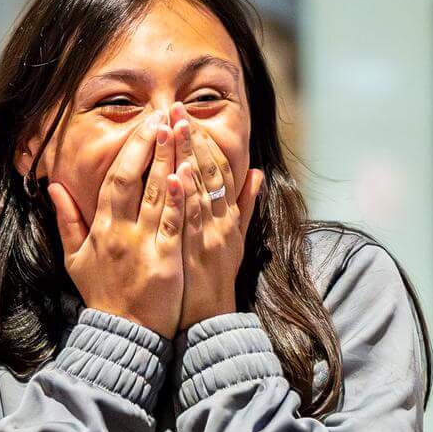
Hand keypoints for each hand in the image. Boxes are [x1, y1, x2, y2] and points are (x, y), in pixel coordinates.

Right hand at [50, 116, 184, 339]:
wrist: (124, 335)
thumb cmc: (103, 295)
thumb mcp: (75, 258)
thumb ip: (67, 220)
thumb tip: (53, 187)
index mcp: (101, 228)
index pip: (116, 179)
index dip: (132, 150)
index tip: (147, 125)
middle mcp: (121, 232)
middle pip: (138, 180)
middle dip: (153, 146)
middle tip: (167, 116)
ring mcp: (143, 246)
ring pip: (158, 196)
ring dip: (170, 161)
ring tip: (182, 132)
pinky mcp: (165, 262)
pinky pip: (174, 224)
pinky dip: (179, 199)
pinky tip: (186, 175)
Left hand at [174, 120, 264, 330]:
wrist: (210, 324)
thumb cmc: (217, 283)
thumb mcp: (238, 242)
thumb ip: (246, 207)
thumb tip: (258, 174)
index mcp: (229, 218)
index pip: (220, 170)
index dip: (205, 142)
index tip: (189, 118)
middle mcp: (222, 223)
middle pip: (208, 172)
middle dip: (192, 138)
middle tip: (176, 108)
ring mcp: (209, 237)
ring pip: (199, 189)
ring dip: (186, 156)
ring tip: (174, 126)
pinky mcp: (194, 254)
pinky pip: (190, 220)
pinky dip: (186, 196)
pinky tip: (176, 173)